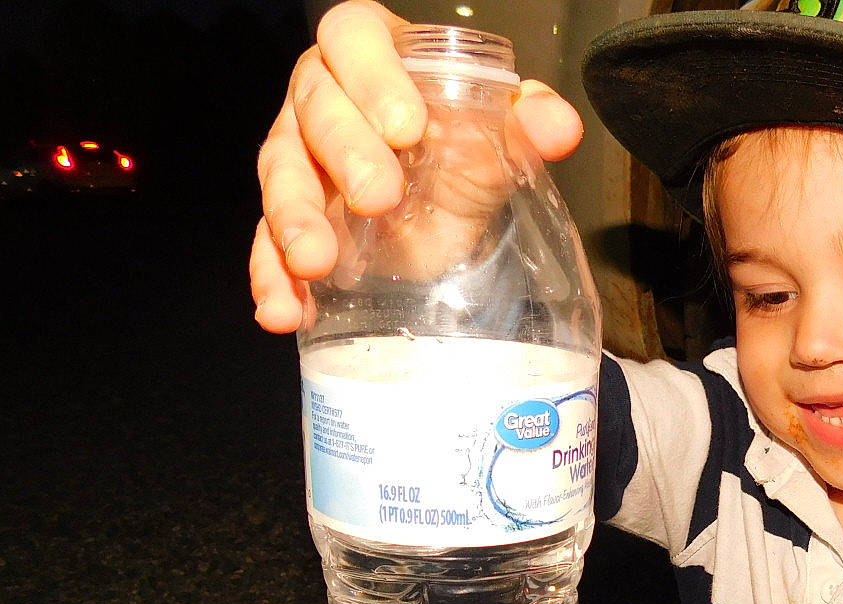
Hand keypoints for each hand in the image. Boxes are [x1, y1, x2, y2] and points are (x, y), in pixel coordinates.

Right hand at [250, 0, 584, 332]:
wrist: (446, 212)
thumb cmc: (462, 150)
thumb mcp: (497, 138)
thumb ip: (526, 124)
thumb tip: (560, 127)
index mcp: (372, 53)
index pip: (354, 36)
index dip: (373, 75)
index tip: (407, 125)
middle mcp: (322, 96)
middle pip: (314, 107)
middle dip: (344, 152)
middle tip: (379, 196)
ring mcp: (297, 158)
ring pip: (282, 174)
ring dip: (293, 219)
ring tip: (315, 262)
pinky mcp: (287, 220)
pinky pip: (265, 244)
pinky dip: (271, 279)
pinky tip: (282, 311)